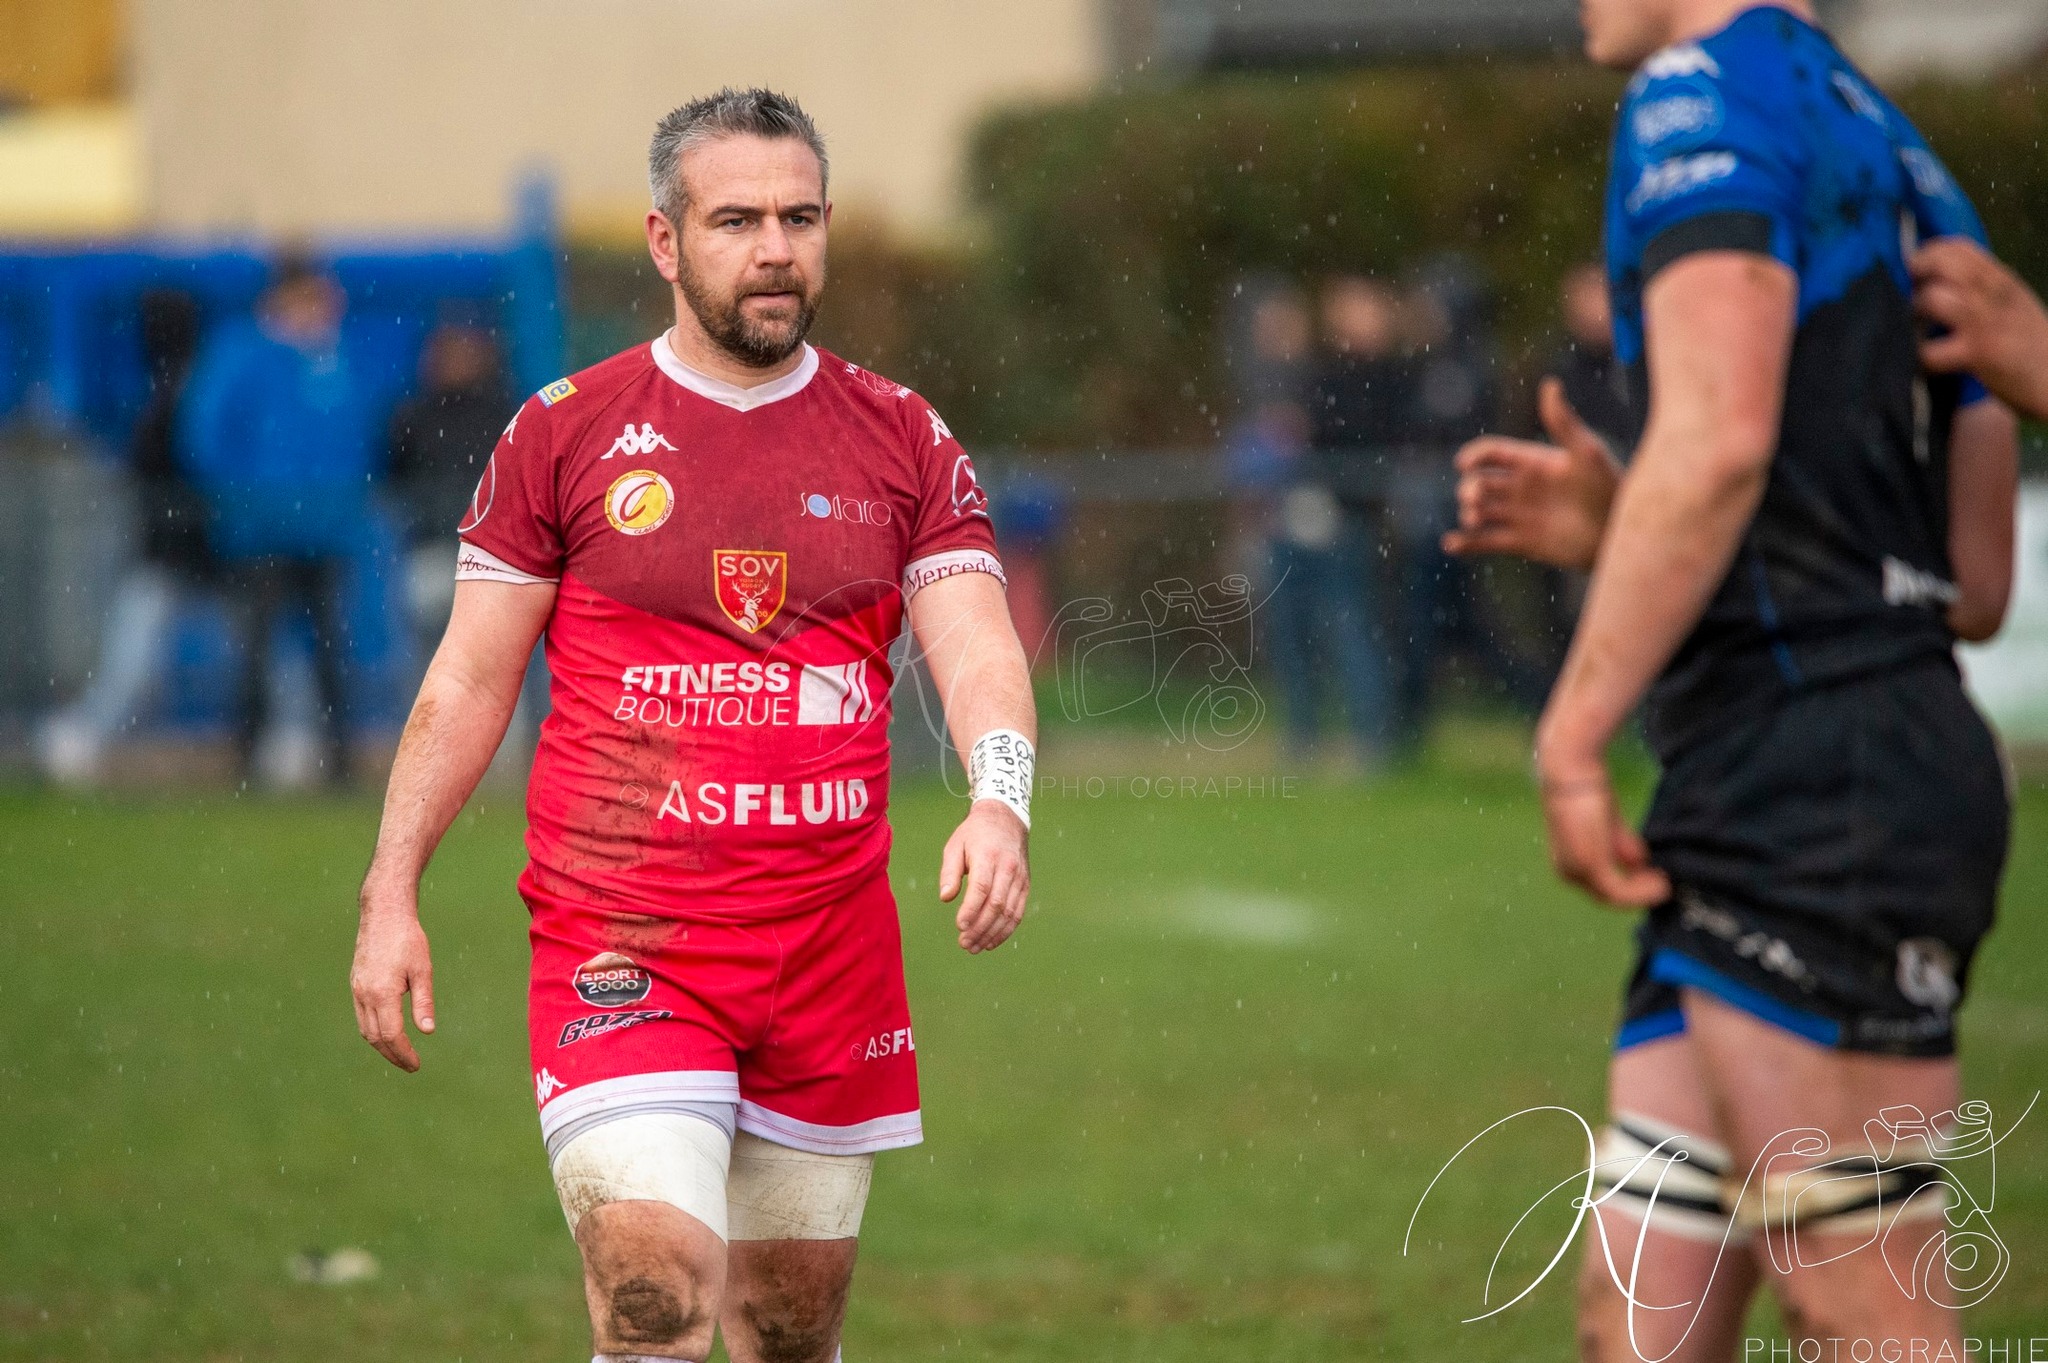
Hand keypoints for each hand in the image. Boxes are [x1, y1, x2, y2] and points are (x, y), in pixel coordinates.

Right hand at [351, 880, 435, 1071]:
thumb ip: (424, 1001)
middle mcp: (364, 994)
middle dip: (392, 1055)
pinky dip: (373, 1030)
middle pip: (375, 1037)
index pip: (391, 1034)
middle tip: (410, 1065)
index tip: (416, 1064)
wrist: (383, 914)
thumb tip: (427, 1032)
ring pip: (365, 1029)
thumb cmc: (408, 939)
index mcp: (382, 993)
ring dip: (381, 1046)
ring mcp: (357, 989)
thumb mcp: (423, 969)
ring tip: (400, 1055)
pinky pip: (361, 1016)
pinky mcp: (355, 984)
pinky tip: (386, 1033)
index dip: (403, 1053)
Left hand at [938, 800, 1029, 953]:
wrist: (1006, 819)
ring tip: (974, 947)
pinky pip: (1018, 912)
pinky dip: (1006, 930)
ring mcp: (1020, 878)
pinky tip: (991, 941)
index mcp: (988, 856)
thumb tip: (945, 898)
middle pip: (996, 904)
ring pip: (1009, 913)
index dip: (971, 910)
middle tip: (964, 943)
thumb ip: (949, 872)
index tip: (959, 926)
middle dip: (980, 928)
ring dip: (992, 934)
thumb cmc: (975, 834)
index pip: (982, 888)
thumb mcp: (955, 845)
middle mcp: (1008, 868)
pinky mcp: (1025, 885)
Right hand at [1443, 378, 1621, 569]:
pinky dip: (1465, 545)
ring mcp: (1520, 516)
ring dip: (1468, 514)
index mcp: (1533, 462)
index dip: (1473, 457)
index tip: (1464, 465)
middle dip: (1470, 489)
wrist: (1620, 533)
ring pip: (1479, 512)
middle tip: (1476, 498)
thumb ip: (1563, 422)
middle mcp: (1523, 488)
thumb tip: (1550, 384)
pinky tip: (1451, 544)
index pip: (1492, 454)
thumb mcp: (1586, 452)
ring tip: (1475, 520)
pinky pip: (1486, 543)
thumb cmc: (1609, 488)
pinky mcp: (1521, 543)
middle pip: (1480, 482)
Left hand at [1532, 732, 1669, 908]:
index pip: (1600, 887)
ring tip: (1666, 884)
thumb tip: (1639, 864)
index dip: (1629, 888)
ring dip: (1644, 893)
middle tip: (1665, 884)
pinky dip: (1642, 891)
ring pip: (1616, 897)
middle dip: (1638, 893)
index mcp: (1567, 863)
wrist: (1574, 771)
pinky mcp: (1590, 864)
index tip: (1654, 879)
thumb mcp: (1609, 824)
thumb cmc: (1589, 791)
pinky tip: (1661, 881)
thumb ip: (1621, 845)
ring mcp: (1577, 869)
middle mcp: (1567, 871)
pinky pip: (1620, 890)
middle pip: (1608, 897)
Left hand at [1912, 237, 2047, 421]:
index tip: (1917, 266)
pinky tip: (1928, 358)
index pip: (1961, 248)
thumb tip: (1940, 277)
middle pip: (1944, 265)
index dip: (1930, 251)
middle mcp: (1994, 295)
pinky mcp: (1977, 354)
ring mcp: (1985, 323)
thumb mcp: (2014, 303)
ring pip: (1934, 299)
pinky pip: (1932, 350)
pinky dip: (1922, 354)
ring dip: (1918, 311)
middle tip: (1914, 290)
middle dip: (1919, 274)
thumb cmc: (2031, 343)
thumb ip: (1984, 288)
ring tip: (1920, 325)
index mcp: (2003, 280)